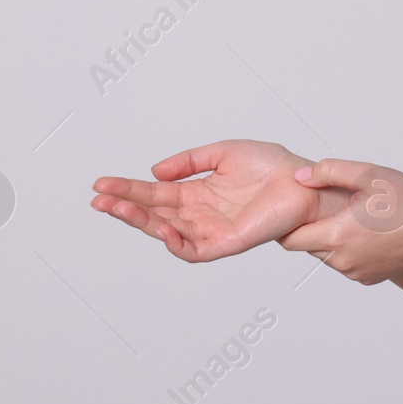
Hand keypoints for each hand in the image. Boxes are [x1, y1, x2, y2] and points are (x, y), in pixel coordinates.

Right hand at [90, 139, 350, 262]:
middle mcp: (200, 213)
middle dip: (124, 206)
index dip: (128, 189)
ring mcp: (211, 229)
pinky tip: (159, 228)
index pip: (154, 193)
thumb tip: (155, 172)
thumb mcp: (223, 152)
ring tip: (117, 208)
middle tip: (98, 199)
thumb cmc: (273, 166)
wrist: (304, 181)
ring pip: (166, 231)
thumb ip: (189, 161)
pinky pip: (194, 250)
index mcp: (197, 191)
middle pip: (153, 213)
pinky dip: (175, 243)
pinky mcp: (227, 243)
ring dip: (141, 221)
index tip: (101, 184)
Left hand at [278, 159, 402, 284]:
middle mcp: (342, 261)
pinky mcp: (369, 278)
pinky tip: (369, 230)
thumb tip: (300, 179)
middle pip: (308, 245)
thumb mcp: (368, 175)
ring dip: (333, 237)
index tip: (304, 205)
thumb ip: (328, 172)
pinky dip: (350, 249)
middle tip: (335, 204)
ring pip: (327, 255)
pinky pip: (347, 263)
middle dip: (314, 226)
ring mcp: (356, 273)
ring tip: (356, 216)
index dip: (292, 221)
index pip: (290, 238)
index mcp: (336, 236)